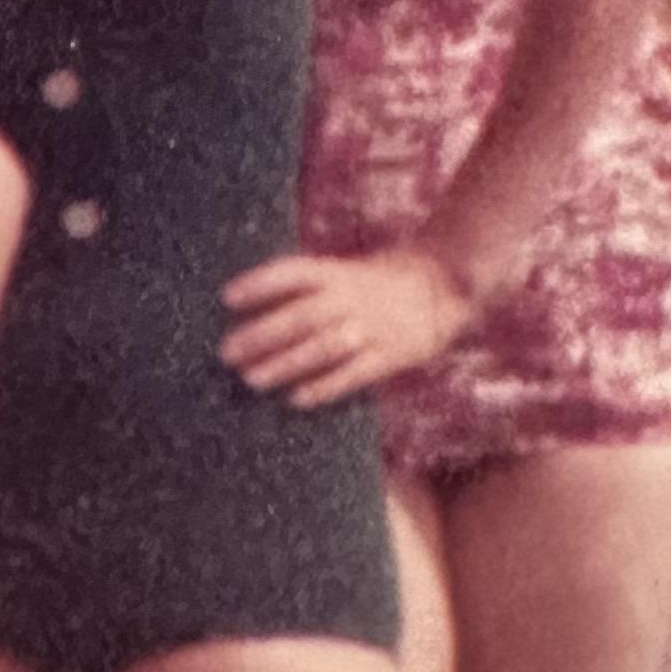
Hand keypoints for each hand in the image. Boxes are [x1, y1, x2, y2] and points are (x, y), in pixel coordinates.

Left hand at [219, 245, 468, 408]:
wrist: (444, 286)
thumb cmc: (379, 282)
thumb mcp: (346, 272)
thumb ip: (310, 288)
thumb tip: (255, 310)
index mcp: (339, 273)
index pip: (294, 273)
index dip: (261, 283)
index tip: (227, 297)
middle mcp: (351, 298)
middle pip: (301, 315)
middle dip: (262, 334)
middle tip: (226, 353)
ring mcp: (371, 328)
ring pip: (323, 347)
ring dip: (285, 364)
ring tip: (252, 380)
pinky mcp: (390, 356)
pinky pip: (353, 374)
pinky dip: (324, 387)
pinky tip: (295, 400)